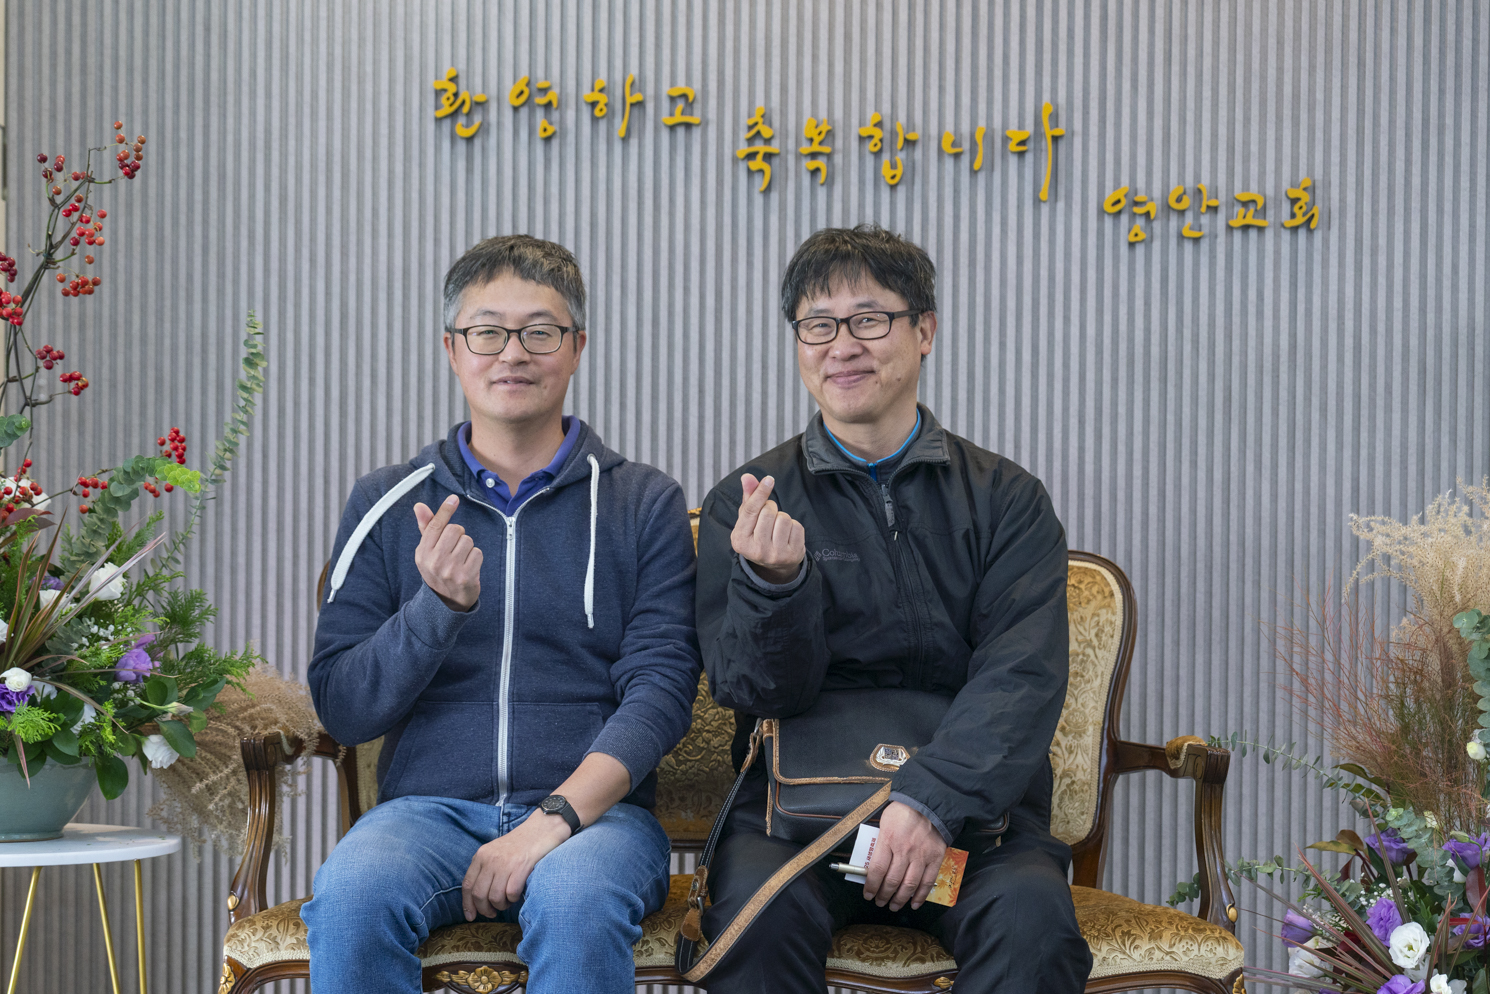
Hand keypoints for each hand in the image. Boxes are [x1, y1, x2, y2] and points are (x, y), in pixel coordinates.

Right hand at [413, 495, 482, 611]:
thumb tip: (419, 506)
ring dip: (468, 548)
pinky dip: (476, 558)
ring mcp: (450, 570)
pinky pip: (478, 553)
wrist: (446, 602)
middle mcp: (434, 561)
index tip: (453, 499)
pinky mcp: (466, 576)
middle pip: (456, 529)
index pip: (435, 525)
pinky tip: (469, 567)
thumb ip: (426, 528)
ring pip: (468, 540)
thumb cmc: (438, 570)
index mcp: (422, 553)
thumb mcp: (427, 552)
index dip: (445, 511)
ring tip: (461, 560)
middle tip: (455, 549)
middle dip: (459, 536)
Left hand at [461, 809, 570, 918]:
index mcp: (481, 855)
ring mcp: (505, 863)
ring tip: (508, 901)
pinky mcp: (521, 867)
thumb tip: (479, 897)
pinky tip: (518, 894)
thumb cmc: (522, 843)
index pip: (467, 885)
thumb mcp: (496, 851)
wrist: (543, 827)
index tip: (471, 916)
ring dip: (501, 906)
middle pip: (479, 894)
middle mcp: (490, 859)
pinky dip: (514, 899)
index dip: (468, 904)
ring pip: (494, 897)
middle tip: (494, 912)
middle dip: (485, 909)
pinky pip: (511, 894)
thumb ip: (486, 868)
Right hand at [731, 474, 805, 583]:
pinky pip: (797, 526)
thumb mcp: (748, 520)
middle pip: (768, 512)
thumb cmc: (757, 535)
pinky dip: (793, 526)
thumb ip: (748, 497)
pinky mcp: (793, 555)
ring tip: (777, 527)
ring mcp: (776, 555)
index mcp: (739, 540)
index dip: (760, 493)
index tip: (769, 479)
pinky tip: (787, 535)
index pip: (750, 511)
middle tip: (768, 518)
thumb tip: (747, 476)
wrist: (774, 564)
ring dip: (782, 517)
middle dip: (770, 508)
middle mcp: (756, 550)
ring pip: (784, 518)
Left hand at [862, 801, 946, 911]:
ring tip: (894, 906)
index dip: (871, 886)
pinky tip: (913, 904)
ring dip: (900, 899)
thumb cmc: (902, 812)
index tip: (868, 895)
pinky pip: (928, 882)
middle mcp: (904, 850)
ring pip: (909, 884)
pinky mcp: (935, 858)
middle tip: (880, 902)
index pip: (877, 870)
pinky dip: (920, 896)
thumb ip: (879, 843)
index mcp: (888, 839)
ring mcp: (921, 855)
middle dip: (884, 895)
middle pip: (892, 880)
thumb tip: (872, 866)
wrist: (928, 803)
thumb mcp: (884, 823)